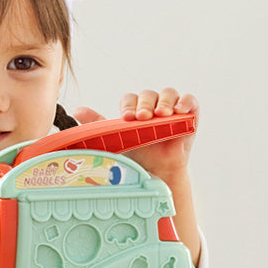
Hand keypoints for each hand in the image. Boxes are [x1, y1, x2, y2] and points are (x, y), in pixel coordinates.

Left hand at [73, 88, 197, 185]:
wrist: (159, 173)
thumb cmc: (137, 154)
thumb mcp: (116, 139)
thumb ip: (99, 124)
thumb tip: (77, 110)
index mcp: (135, 109)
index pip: (130, 98)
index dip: (128, 105)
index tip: (126, 118)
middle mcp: (153, 106)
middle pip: (148, 95)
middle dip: (145, 104)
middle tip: (143, 117)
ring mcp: (172, 109)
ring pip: (169, 94)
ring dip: (165, 102)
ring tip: (162, 115)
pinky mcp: (189, 115)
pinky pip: (190, 102)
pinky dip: (186, 102)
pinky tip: (181, 110)